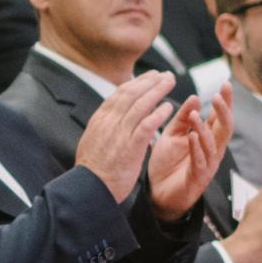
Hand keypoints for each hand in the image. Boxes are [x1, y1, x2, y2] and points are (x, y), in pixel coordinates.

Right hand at [73, 71, 176, 203]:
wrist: (90, 187)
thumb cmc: (94, 169)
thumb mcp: (93, 141)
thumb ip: (104, 128)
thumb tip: (111, 118)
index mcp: (100, 120)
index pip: (119, 94)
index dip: (137, 83)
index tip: (150, 76)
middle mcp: (109, 122)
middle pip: (131, 94)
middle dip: (150, 82)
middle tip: (165, 75)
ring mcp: (119, 133)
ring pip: (140, 105)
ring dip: (157, 91)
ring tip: (171, 83)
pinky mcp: (131, 146)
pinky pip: (147, 124)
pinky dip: (158, 114)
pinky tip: (169, 107)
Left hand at [147, 82, 230, 220]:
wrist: (157, 194)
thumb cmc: (167, 164)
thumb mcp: (172, 136)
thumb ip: (182, 119)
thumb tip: (195, 97)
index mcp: (207, 139)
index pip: (220, 117)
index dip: (225, 102)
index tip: (225, 83)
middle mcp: (212, 150)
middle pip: (225, 128)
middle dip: (224, 111)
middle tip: (220, 95)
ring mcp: (207, 164)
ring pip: (213, 144)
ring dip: (205, 128)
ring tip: (195, 115)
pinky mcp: (198, 177)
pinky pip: (200, 161)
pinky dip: (197, 148)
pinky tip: (192, 137)